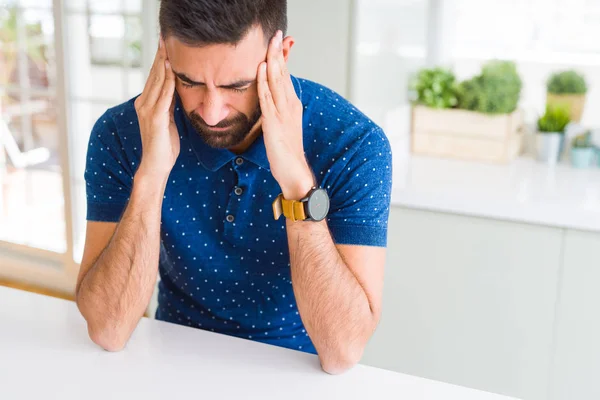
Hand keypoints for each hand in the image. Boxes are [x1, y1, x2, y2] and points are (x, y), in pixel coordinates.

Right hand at [134, 37, 179, 180]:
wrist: (156, 165)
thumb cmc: (164, 145)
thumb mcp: (168, 120)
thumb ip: (169, 104)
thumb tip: (176, 89)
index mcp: (146, 103)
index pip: (154, 78)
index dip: (160, 61)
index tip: (166, 45)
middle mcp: (143, 103)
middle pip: (154, 75)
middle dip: (160, 57)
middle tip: (165, 38)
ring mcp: (147, 110)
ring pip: (157, 82)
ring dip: (163, 64)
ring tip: (168, 48)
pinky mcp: (154, 118)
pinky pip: (163, 96)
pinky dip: (167, 82)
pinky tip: (172, 70)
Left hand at [257, 30, 313, 200]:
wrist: (294, 171)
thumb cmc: (286, 150)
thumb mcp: (283, 124)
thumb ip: (277, 109)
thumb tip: (269, 98)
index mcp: (292, 104)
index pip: (285, 76)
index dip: (281, 58)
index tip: (278, 41)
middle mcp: (290, 105)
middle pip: (283, 74)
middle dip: (278, 53)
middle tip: (276, 35)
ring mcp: (283, 113)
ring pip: (277, 81)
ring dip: (272, 61)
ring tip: (270, 44)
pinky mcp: (274, 122)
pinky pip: (267, 98)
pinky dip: (264, 82)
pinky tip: (260, 69)